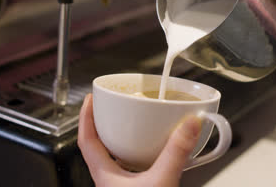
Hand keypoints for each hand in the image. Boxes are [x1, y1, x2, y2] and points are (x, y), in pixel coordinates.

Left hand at [78, 94, 201, 186]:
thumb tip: (189, 125)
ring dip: (126, 137)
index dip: (85, 117)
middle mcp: (111, 180)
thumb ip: (176, 152)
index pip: (86, 140)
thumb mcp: (161, 182)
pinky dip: (145, 152)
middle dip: (107, 122)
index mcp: (106, 175)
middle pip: (101, 144)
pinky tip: (159, 149)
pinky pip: (137, 164)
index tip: (90, 98)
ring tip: (137, 122)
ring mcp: (124, 185)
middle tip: (115, 106)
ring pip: (119, 155)